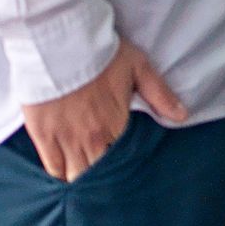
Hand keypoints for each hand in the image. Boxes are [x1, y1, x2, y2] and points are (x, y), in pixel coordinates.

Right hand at [24, 37, 185, 181]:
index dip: (123, 167)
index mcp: (116, 125)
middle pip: (99, 173)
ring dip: (81, 179)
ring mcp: (65, 139)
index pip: (122, 159)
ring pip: (75, 174)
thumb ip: (160, 95)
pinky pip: (52, 167)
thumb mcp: (139, 68)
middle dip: (103, 179)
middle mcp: (92, 138)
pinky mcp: (42, 135)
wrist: (60, 43)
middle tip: (105, 182)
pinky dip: (58, 174)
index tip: (124, 171)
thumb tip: (182, 116)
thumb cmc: (102, 53)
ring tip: (85, 182)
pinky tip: (63, 175)